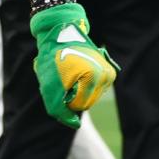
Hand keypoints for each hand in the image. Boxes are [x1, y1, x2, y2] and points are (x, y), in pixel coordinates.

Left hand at [30, 2, 117, 127]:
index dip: (64, 99)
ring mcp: (109, 73)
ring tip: (69, 72)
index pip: (79, 106)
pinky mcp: (108, 71)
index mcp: (93, 77)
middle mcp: (106, 75)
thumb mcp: (48, 86)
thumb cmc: (53, 58)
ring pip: (91, 96)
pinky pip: (94, 89)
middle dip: (72, 94)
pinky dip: (84, 84)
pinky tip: (76, 71)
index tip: (58, 82)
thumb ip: (59, 109)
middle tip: (62, 77)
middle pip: (87, 102)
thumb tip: (74, 124)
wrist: (60, 33)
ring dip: (78, 89)